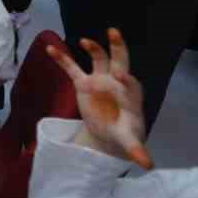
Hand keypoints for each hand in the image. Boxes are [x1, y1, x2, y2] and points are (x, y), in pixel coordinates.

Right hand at [48, 28, 153, 169]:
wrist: (109, 133)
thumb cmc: (124, 133)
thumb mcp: (129, 141)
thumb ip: (136, 149)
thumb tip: (147, 165)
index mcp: (130, 95)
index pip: (130, 83)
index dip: (125, 78)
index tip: (119, 75)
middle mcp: (116, 82)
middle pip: (119, 60)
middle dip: (118, 47)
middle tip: (115, 33)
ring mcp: (99, 80)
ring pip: (98, 59)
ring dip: (93, 47)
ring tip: (85, 41)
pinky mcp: (84, 83)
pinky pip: (72, 68)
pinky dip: (62, 58)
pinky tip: (50, 48)